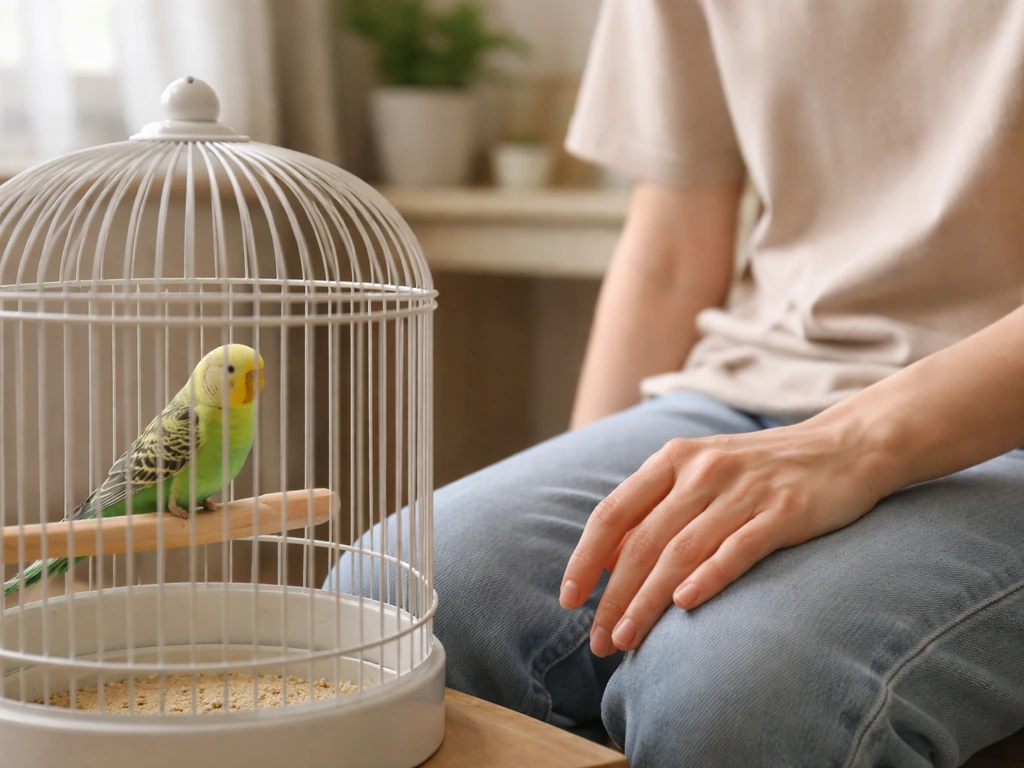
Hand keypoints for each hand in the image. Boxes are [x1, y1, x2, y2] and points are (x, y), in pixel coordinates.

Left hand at [558, 421, 885, 656]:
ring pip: (681, 552)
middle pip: (642, 542)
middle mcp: (702, 471)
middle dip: (614, 596)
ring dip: (648, 601)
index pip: (613, 513)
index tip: (569, 600)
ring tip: (627, 638)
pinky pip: (737, 548)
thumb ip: (654, 508)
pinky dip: (708, 577)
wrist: (845, 446)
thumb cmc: (760, 469)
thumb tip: (607, 560)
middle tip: (599, 641)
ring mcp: (743, 490)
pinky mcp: (784, 512)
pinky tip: (684, 605)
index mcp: (673, 460)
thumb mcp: (700, 473)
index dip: (586, 558)